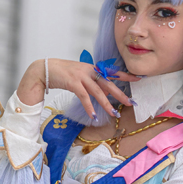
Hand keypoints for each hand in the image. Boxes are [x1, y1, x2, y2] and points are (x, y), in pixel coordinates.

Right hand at [16, 58, 140, 118]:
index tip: (138, 79)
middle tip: (131, 102)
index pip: (111, 72)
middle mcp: (89, 70)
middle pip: (108, 83)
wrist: (44, 69)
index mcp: (92, 68)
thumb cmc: (62, 73)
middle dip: (120, 93)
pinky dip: (89, 107)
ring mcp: (81, 76)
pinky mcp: (73, 82)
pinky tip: (94, 116)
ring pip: (98, 91)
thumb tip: (104, 90)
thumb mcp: (80, 75)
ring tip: (115, 113)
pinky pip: (84, 97)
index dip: (125, 76)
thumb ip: (92, 81)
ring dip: (107, 104)